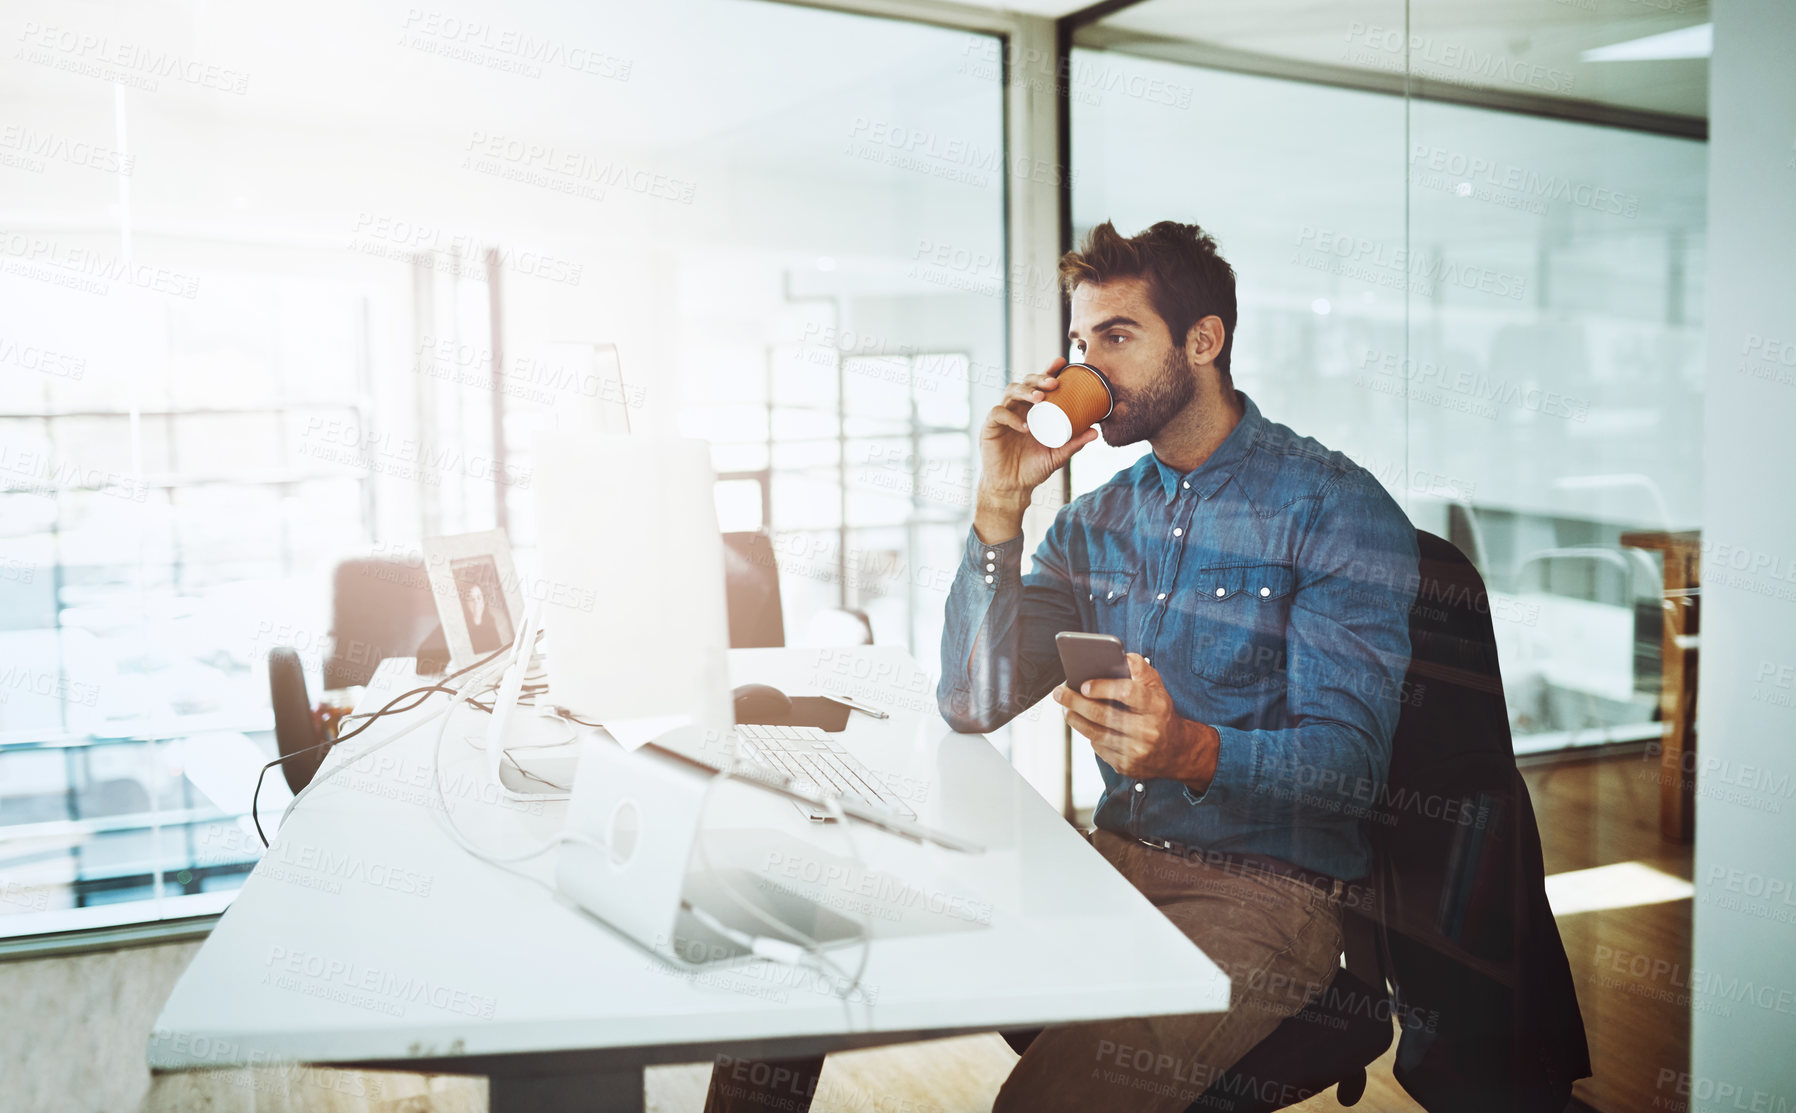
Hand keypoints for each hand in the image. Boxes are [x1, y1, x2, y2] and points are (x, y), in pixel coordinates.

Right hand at [973, 359, 1100, 542]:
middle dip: (1039, 378)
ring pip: (1010, 392)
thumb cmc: (1034, 468)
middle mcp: (1018, 408)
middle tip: (1054, 383)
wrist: (1014, 488)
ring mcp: (1003, 416)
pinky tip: (1024, 425)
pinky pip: (998, 414)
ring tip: (1040, 399)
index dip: (1048, 371)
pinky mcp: (990, 428)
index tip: (1061, 363)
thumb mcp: (1058, 455)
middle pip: (1025, 382)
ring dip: (1026, 391)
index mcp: (1033, 410)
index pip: (1039, 385)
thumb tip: (1096, 431)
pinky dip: (1010, 416)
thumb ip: (1075, 443)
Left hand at [1053, 653, 1218, 792]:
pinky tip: (1084, 724)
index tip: (1084, 685)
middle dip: (1076, 702)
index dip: (1102, 687)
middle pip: (1104, 715)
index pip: (1126, 693)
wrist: (1177, 751)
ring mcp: (1136, 751)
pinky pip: (1099, 748)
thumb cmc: (1160, 712)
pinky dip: (1090, 735)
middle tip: (1060, 692)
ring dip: (1075, 719)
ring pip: (1096, 734)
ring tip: (1065, 708)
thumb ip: (1140, 669)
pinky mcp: (1127, 766)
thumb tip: (1121, 656)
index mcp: (1156, 706)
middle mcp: (1147, 730)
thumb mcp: (1157, 687)